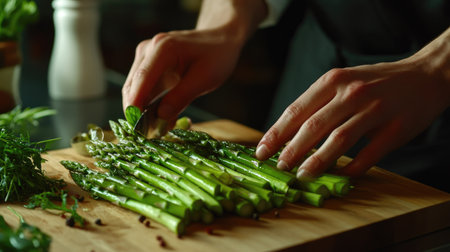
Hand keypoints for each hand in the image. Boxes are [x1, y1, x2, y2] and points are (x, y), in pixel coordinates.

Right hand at [122, 28, 243, 122]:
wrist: (219, 41)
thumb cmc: (216, 57)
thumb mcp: (205, 79)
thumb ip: (182, 96)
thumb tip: (160, 117)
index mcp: (163, 49)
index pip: (142, 79)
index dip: (135, 105)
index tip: (136, 128)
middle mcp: (148, 50)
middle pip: (133, 87)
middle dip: (137, 113)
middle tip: (151, 136)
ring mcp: (145, 57)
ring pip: (134, 90)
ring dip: (143, 112)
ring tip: (160, 131)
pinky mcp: (147, 65)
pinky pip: (143, 90)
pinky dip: (149, 106)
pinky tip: (164, 119)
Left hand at [256, 57, 449, 178]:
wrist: (424, 75)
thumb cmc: (374, 82)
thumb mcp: (343, 82)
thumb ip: (318, 103)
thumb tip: (287, 134)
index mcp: (333, 81)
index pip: (296, 110)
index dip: (276, 133)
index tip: (261, 151)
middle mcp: (352, 93)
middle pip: (313, 126)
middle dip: (291, 150)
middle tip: (279, 167)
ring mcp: (375, 109)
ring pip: (339, 139)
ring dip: (317, 161)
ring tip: (301, 175)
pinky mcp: (395, 128)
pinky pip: (370, 154)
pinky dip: (353, 168)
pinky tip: (341, 176)